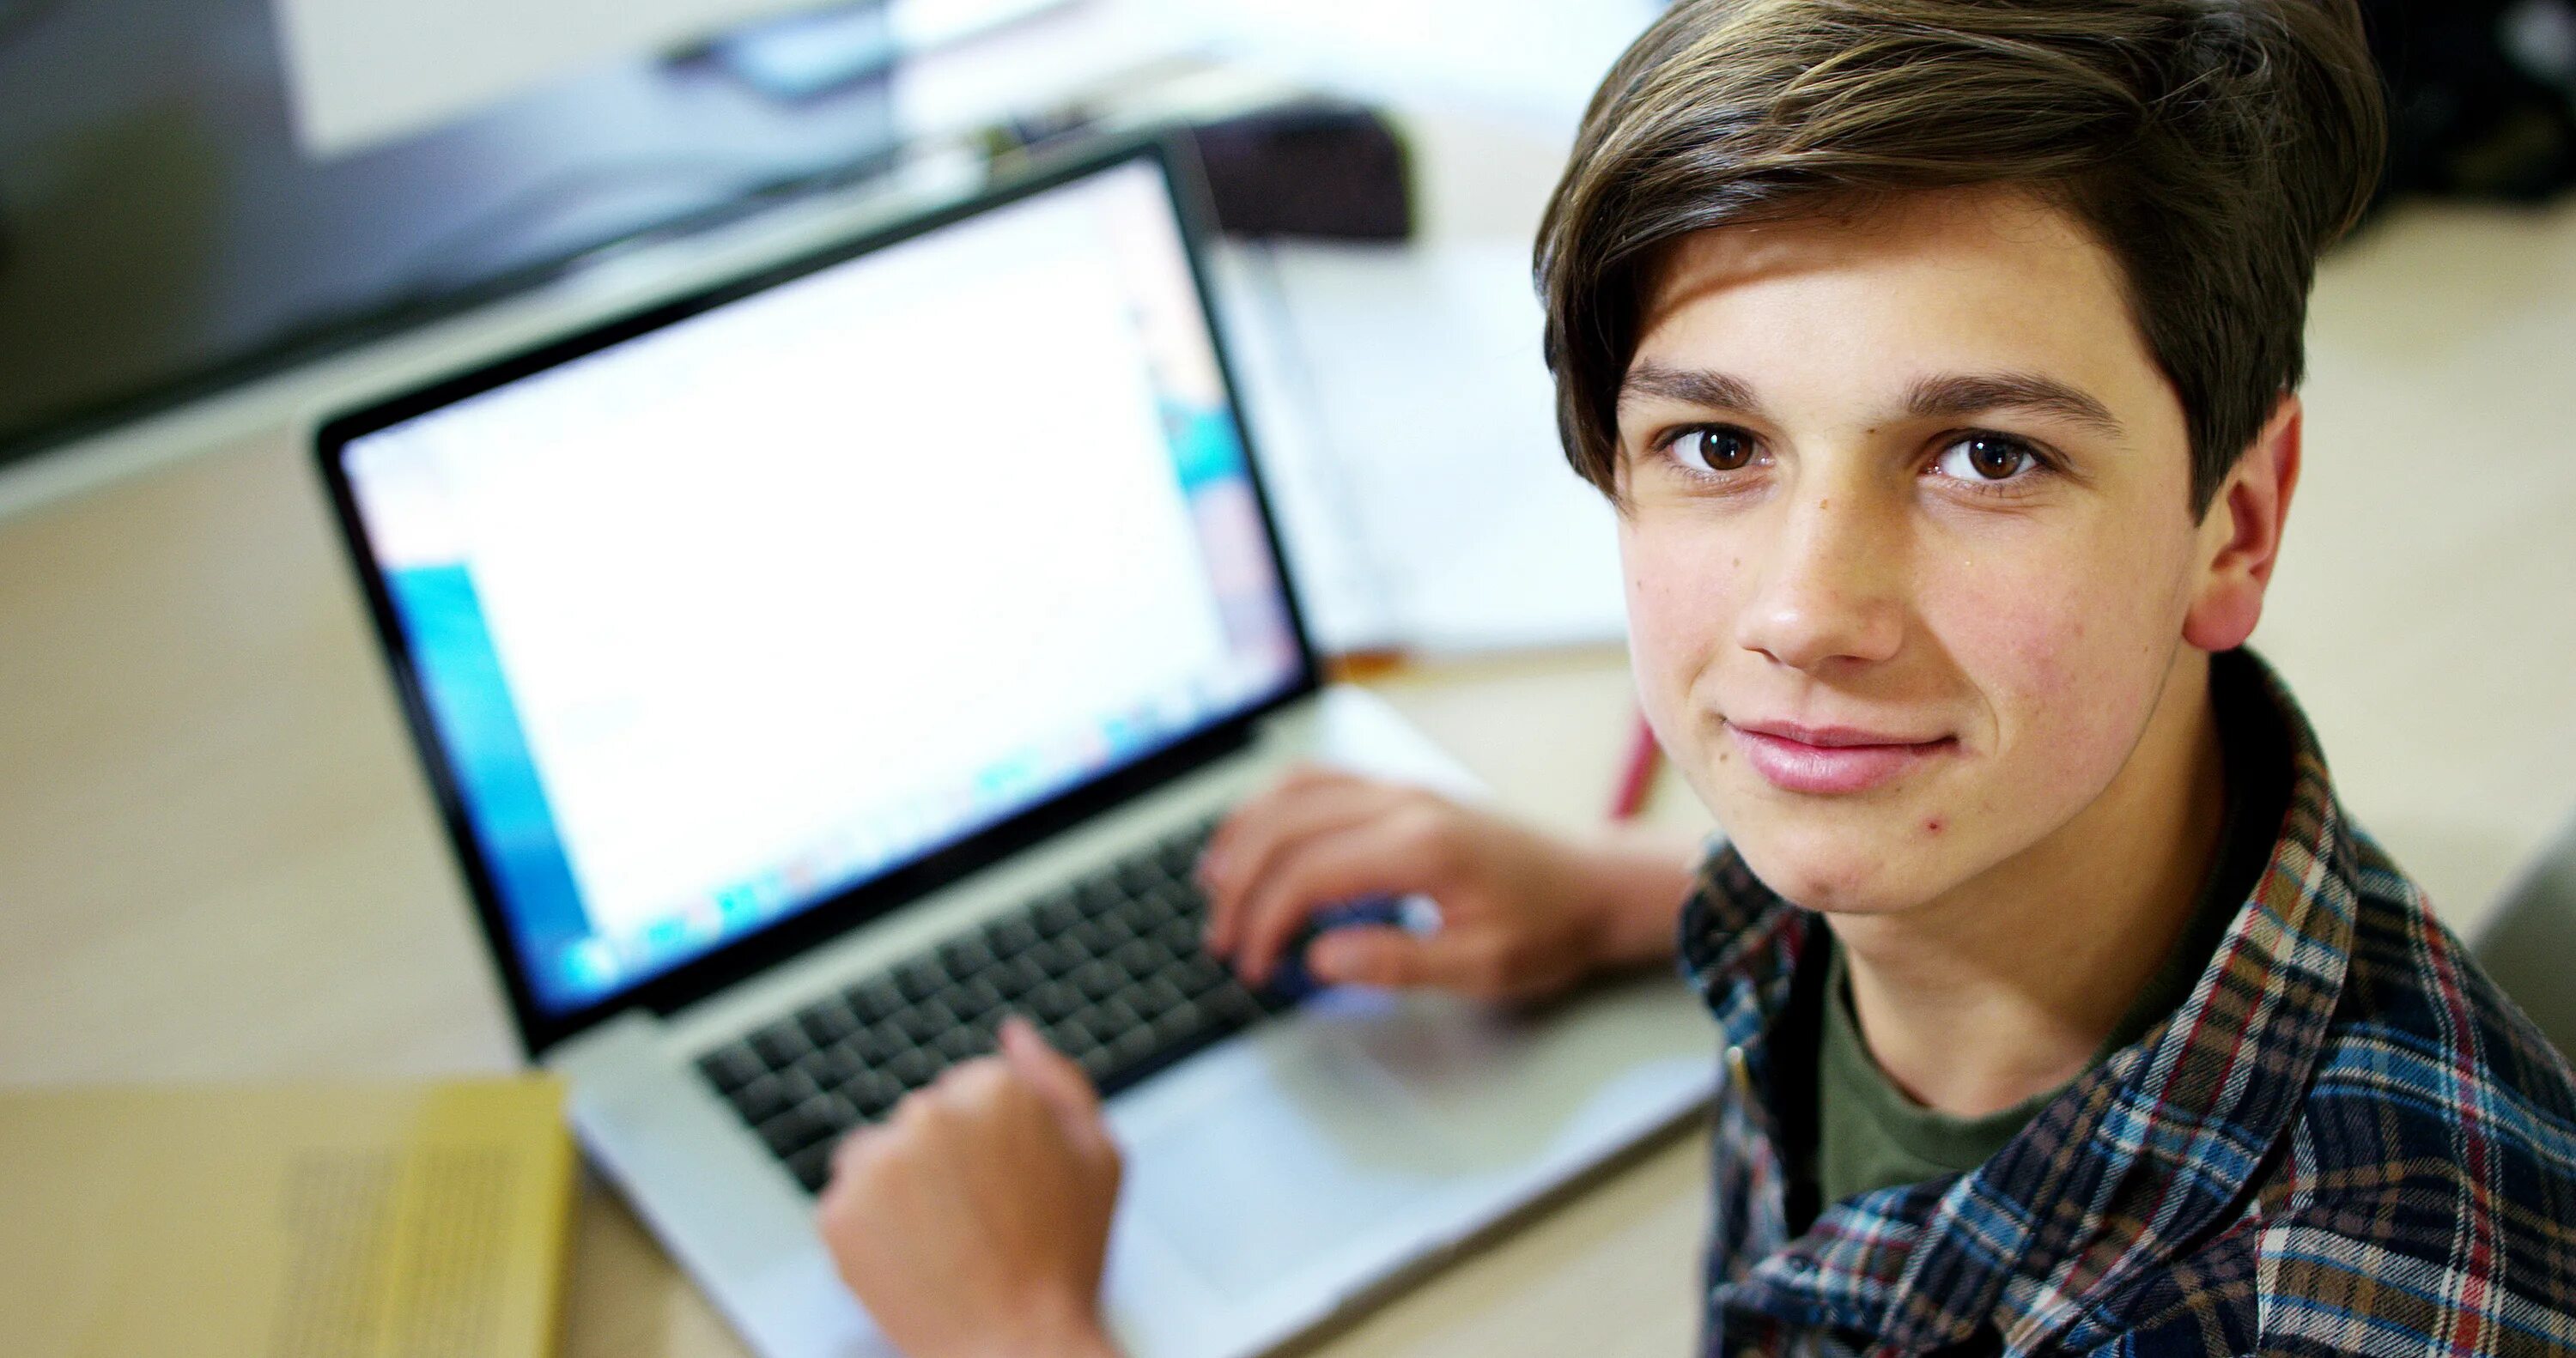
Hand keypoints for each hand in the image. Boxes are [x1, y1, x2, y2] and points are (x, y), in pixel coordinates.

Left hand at [816, 1017, 1124, 1357]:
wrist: (1017, 1348)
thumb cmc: (1066, 1261)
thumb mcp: (1098, 1157)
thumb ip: (1058, 1080)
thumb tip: (1016, 1033)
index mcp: (993, 1088)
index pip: (971, 1093)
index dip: (994, 1147)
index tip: (1009, 1190)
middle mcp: (927, 1112)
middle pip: (923, 1122)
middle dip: (944, 1162)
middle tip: (981, 1223)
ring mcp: (877, 1162)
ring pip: (879, 1157)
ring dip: (901, 1189)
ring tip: (945, 1243)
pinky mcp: (838, 1212)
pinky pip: (848, 1204)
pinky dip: (871, 1230)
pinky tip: (913, 1261)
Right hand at [1197, 767, 1695, 1003]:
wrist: (1595, 885)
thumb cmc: (1547, 929)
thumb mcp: (1482, 967)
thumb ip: (1396, 963)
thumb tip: (1319, 957)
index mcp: (1422, 846)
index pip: (1310, 874)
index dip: (1266, 922)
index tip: (1254, 968)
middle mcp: (1403, 803)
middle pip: (1287, 827)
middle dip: (1241, 884)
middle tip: (1222, 940)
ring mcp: (1400, 788)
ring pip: (1294, 790)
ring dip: (1244, 834)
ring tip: (1213, 884)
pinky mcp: (1400, 790)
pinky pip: (1319, 780)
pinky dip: (1272, 806)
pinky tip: (1254, 838)